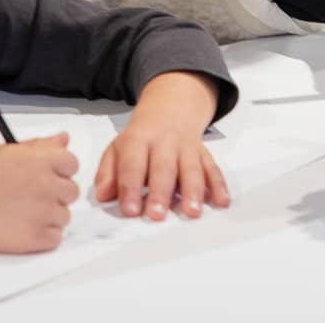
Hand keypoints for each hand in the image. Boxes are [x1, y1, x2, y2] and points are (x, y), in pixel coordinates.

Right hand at [0, 133, 79, 253]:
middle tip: (30, 196)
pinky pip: (56, 238)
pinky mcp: (35, 238)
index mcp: (40, 161)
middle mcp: (45, 185)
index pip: (72, 164)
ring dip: (49, 217)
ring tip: (22, 213)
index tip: (47, 176)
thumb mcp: (7, 152)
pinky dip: (43, 237)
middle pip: (71, 192)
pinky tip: (22, 227)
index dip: (60, 171)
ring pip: (64, 216)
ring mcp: (42, 213)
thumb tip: (63, 139)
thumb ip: (40, 145)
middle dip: (55, 194)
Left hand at [93, 72, 227, 220]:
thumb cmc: (140, 139)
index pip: (132, 164)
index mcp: (138, 140)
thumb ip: (108, 173)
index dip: (130, 187)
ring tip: (192, 212)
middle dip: (160, 192)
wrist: (170, 110)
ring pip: (191, 168)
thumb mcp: (117, 149)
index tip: (130, 210)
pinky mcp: (204, 154)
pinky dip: (219, 185)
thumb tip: (103, 196)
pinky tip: (222, 201)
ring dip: (193, 190)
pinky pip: (213, 168)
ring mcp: (186, 147)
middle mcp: (164, 142)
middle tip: (157, 215)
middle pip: (163, 167)